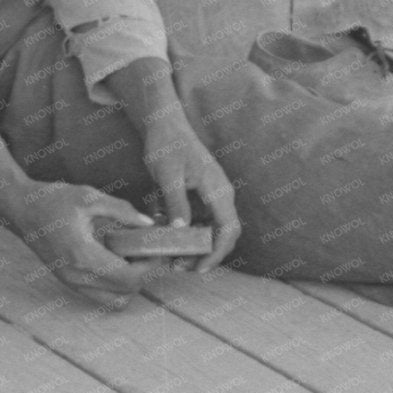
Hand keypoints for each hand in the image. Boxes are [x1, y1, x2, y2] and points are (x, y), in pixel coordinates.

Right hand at [2, 179, 157, 308]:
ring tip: (130, 256)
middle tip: (146, 251)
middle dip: (143, 274)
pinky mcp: (68, 281)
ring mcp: (71, 282)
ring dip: (128, 283)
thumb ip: (122, 210)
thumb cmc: (54, 199)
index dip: (149, 267)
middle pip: (125, 293)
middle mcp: (76, 276)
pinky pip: (100, 295)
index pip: (128, 278)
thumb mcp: (89, 197)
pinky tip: (114, 258)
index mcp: (83, 255)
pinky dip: (114, 284)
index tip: (155, 249)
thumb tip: (148, 224)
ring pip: (114, 301)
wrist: (21, 208)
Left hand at [125, 59, 239, 273]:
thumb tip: (180, 230)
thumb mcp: (167, 174)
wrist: (165, 123)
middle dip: (205, 255)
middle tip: (180, 267)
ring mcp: (212, 195)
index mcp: (217, 190)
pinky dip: (186, 232)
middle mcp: (220, 194)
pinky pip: (199, 220)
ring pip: (210, 230)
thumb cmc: (167, 144)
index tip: (198, 268)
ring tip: (170, 257)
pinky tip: (166, 233)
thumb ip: (175, 202)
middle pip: (223, 234)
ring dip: (194, 246)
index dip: (216, 253)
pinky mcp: (201, 195)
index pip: (228, 229)